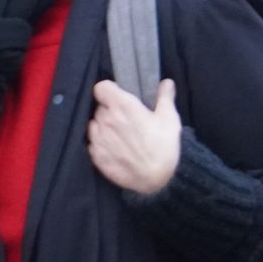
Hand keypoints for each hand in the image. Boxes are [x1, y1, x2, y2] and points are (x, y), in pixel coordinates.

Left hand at [87, 79, 181, 195]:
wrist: (156, 178)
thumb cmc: (164, 146)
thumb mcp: (170, 118)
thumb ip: (165, 97)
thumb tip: (166, 82)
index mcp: (123, 106)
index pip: (101, 87)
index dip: (109, 90)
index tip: (118, 96)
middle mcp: (106, 119)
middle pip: (100, 107)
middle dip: (110, 110)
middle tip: (126, 118)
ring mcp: (98, 138)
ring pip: (93, 124)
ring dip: (103, 126)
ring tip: (119, 134)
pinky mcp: (95, 155)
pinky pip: (92, 142)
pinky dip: (100, 142)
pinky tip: (115, 148)